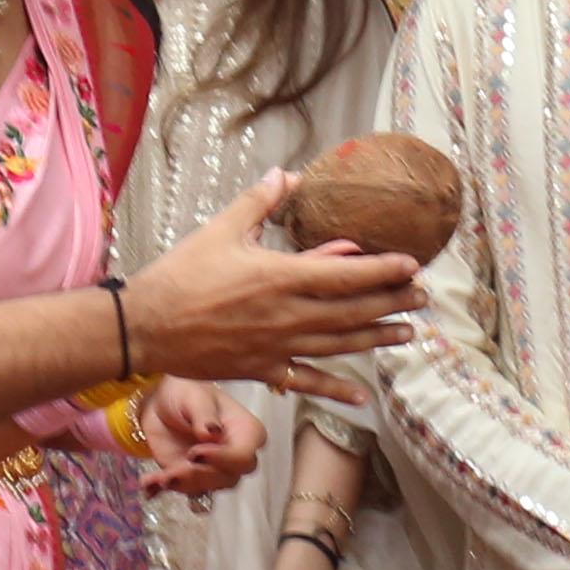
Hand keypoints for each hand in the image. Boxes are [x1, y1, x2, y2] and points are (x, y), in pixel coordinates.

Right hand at [122, 171, 423, 387]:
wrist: (146, 327)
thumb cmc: (180, 275)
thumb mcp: (220, 229)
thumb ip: (259, 202)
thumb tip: (288, 174)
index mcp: (281, 277)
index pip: (347, 274)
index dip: (385, 270)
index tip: (413, 264)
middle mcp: (288, 315)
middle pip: (354, 310)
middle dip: (393, 302)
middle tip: (423, 297)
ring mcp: (278, 347)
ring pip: (341, 345)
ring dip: (378, 339)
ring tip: (409, 333)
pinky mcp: (263, 369)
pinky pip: (307, 380)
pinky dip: (336, 389)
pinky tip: (361, 395)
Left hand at [141, 374, 260, 497]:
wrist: (162, 402)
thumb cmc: (187, 392)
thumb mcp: (195, 396)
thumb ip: (204, 414)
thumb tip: (212, 433)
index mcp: (246, 432)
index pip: (243, 456)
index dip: (222, 459)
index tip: (195, 453)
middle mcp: (234, 456)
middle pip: (227, 478)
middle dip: (200, 477)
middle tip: (174, 471)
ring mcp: (213, 470)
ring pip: (205, 487)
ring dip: (180, 485)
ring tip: (158, 478)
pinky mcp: (191, 478)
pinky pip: (181, 489)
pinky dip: (163, 489)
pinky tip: (149, 485)